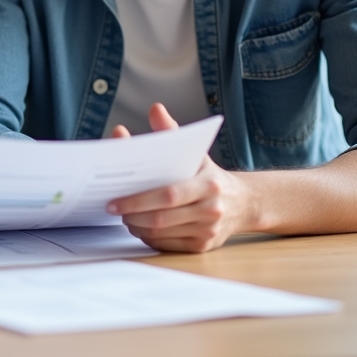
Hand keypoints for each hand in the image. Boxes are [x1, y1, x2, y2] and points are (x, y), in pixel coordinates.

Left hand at [106, 104, 253, 252]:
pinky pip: (167, 245)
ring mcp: (207, 232)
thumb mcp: (195, 151)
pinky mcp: (202, 247)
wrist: (243, 203)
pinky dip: (149, 237)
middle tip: (113, 207)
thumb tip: (155, 109)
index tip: (114, 199)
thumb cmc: (209, 174)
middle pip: (162, 218)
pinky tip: (140, 226)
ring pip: (161, 234)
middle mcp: (211, 211)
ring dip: (137, 226)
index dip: (138, 200)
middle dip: (132, 214)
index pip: (168, 195)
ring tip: (124, 215)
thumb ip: (171, 131)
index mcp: (208, 185)